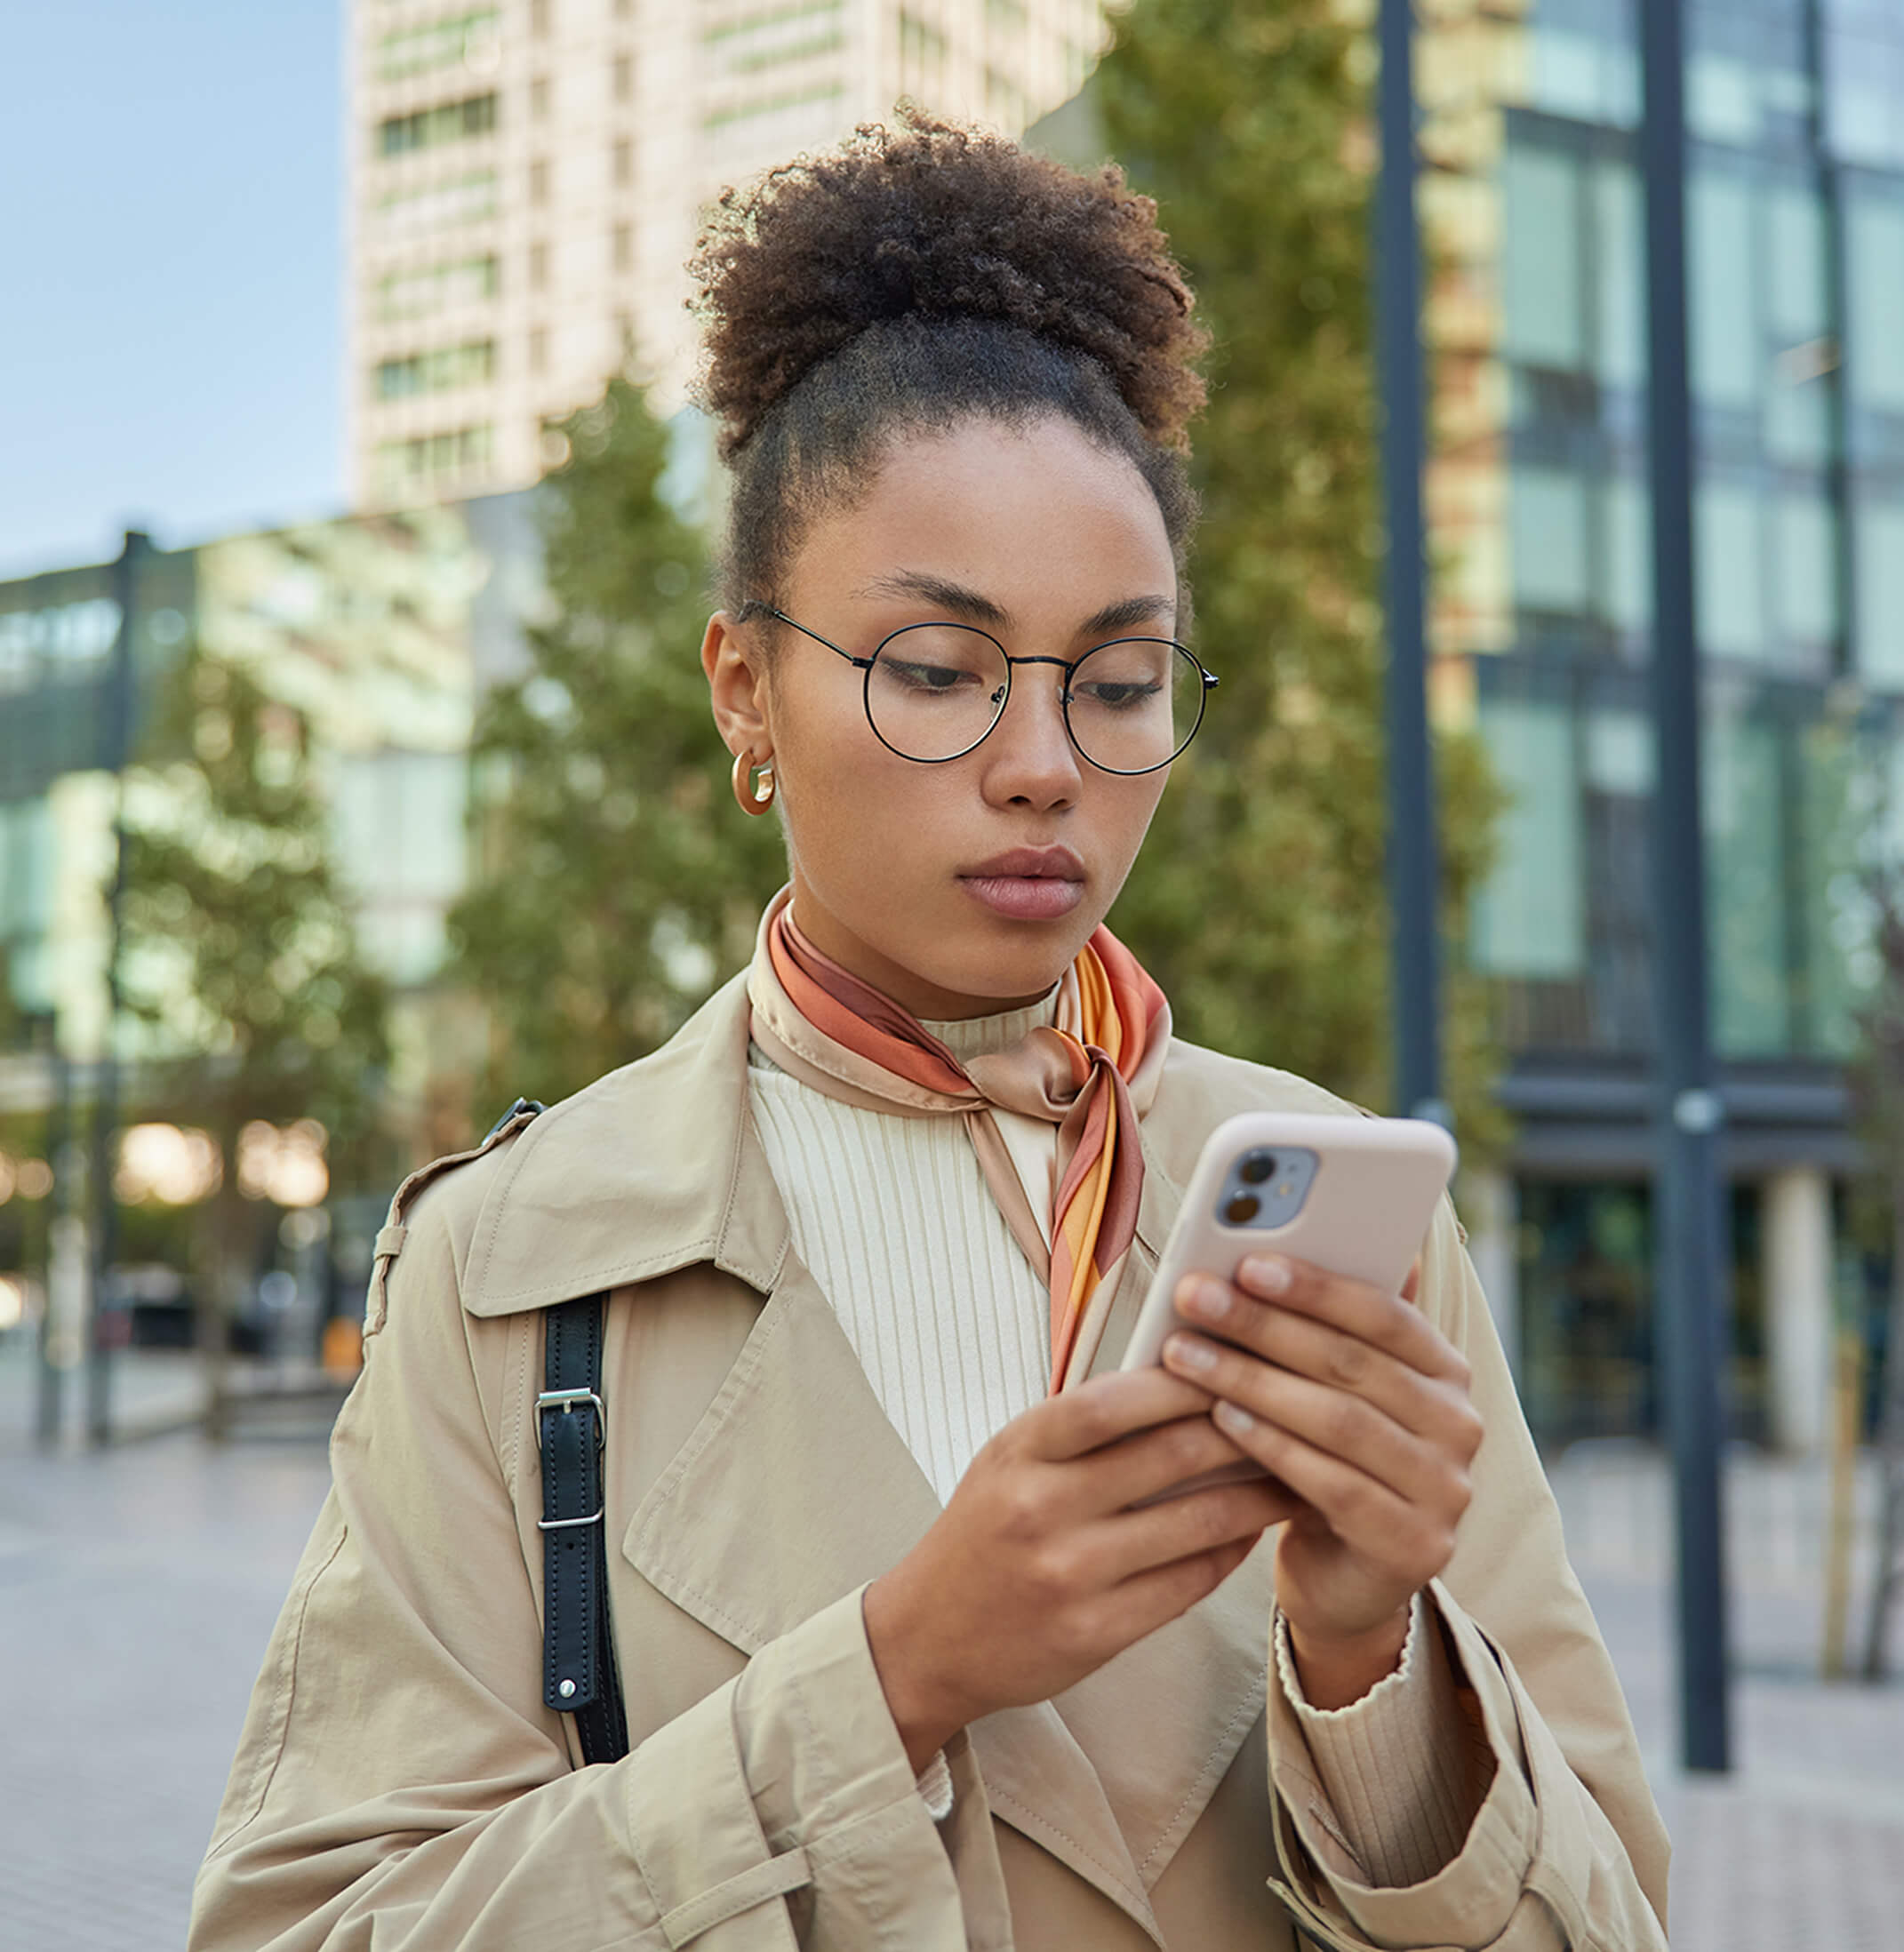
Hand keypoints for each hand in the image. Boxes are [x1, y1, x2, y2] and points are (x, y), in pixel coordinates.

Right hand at [863, 1368, 1300, 1771]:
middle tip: (1295, 1411)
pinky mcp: (1097, 1632)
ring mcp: (1071, 1574)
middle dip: (1244, 1428)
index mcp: (1020, 1450)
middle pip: (1170, 1455)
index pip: (1114, 1400)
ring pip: (1195, 1522)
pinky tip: (1252, 1532)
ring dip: (1257, 1495)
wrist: (928, 1638)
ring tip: (1297, 1472)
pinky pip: (1189, 1583)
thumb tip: (1181, 1382)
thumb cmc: (982, 1533)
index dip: (1183, 1378)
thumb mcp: (1011, 1459)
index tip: (1235, 1360)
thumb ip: (1083, 1427)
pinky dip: (1230, 1552)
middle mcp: (1042, 1508)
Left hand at [1161, 1253, 1482, 1707]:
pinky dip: (1271, 1446)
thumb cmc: (1324, 1460)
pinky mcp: (1414, 1546)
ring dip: (1252, 1380)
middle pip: (1351, 1362)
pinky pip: (1333, 1483)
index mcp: (1446, 1371)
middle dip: (1263, 1324)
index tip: (1246, 1261)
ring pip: (1338, 1420)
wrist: (1343, 1582)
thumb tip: (1282, 1239)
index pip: (1385, 1313)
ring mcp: (1445, 1490)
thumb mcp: (1331, 1393)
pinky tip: (1219, 1419)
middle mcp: (1459, 1426)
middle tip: (1192, 1298)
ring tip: (1185, 1354)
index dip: (1315, 1285)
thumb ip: (1323, 1328)